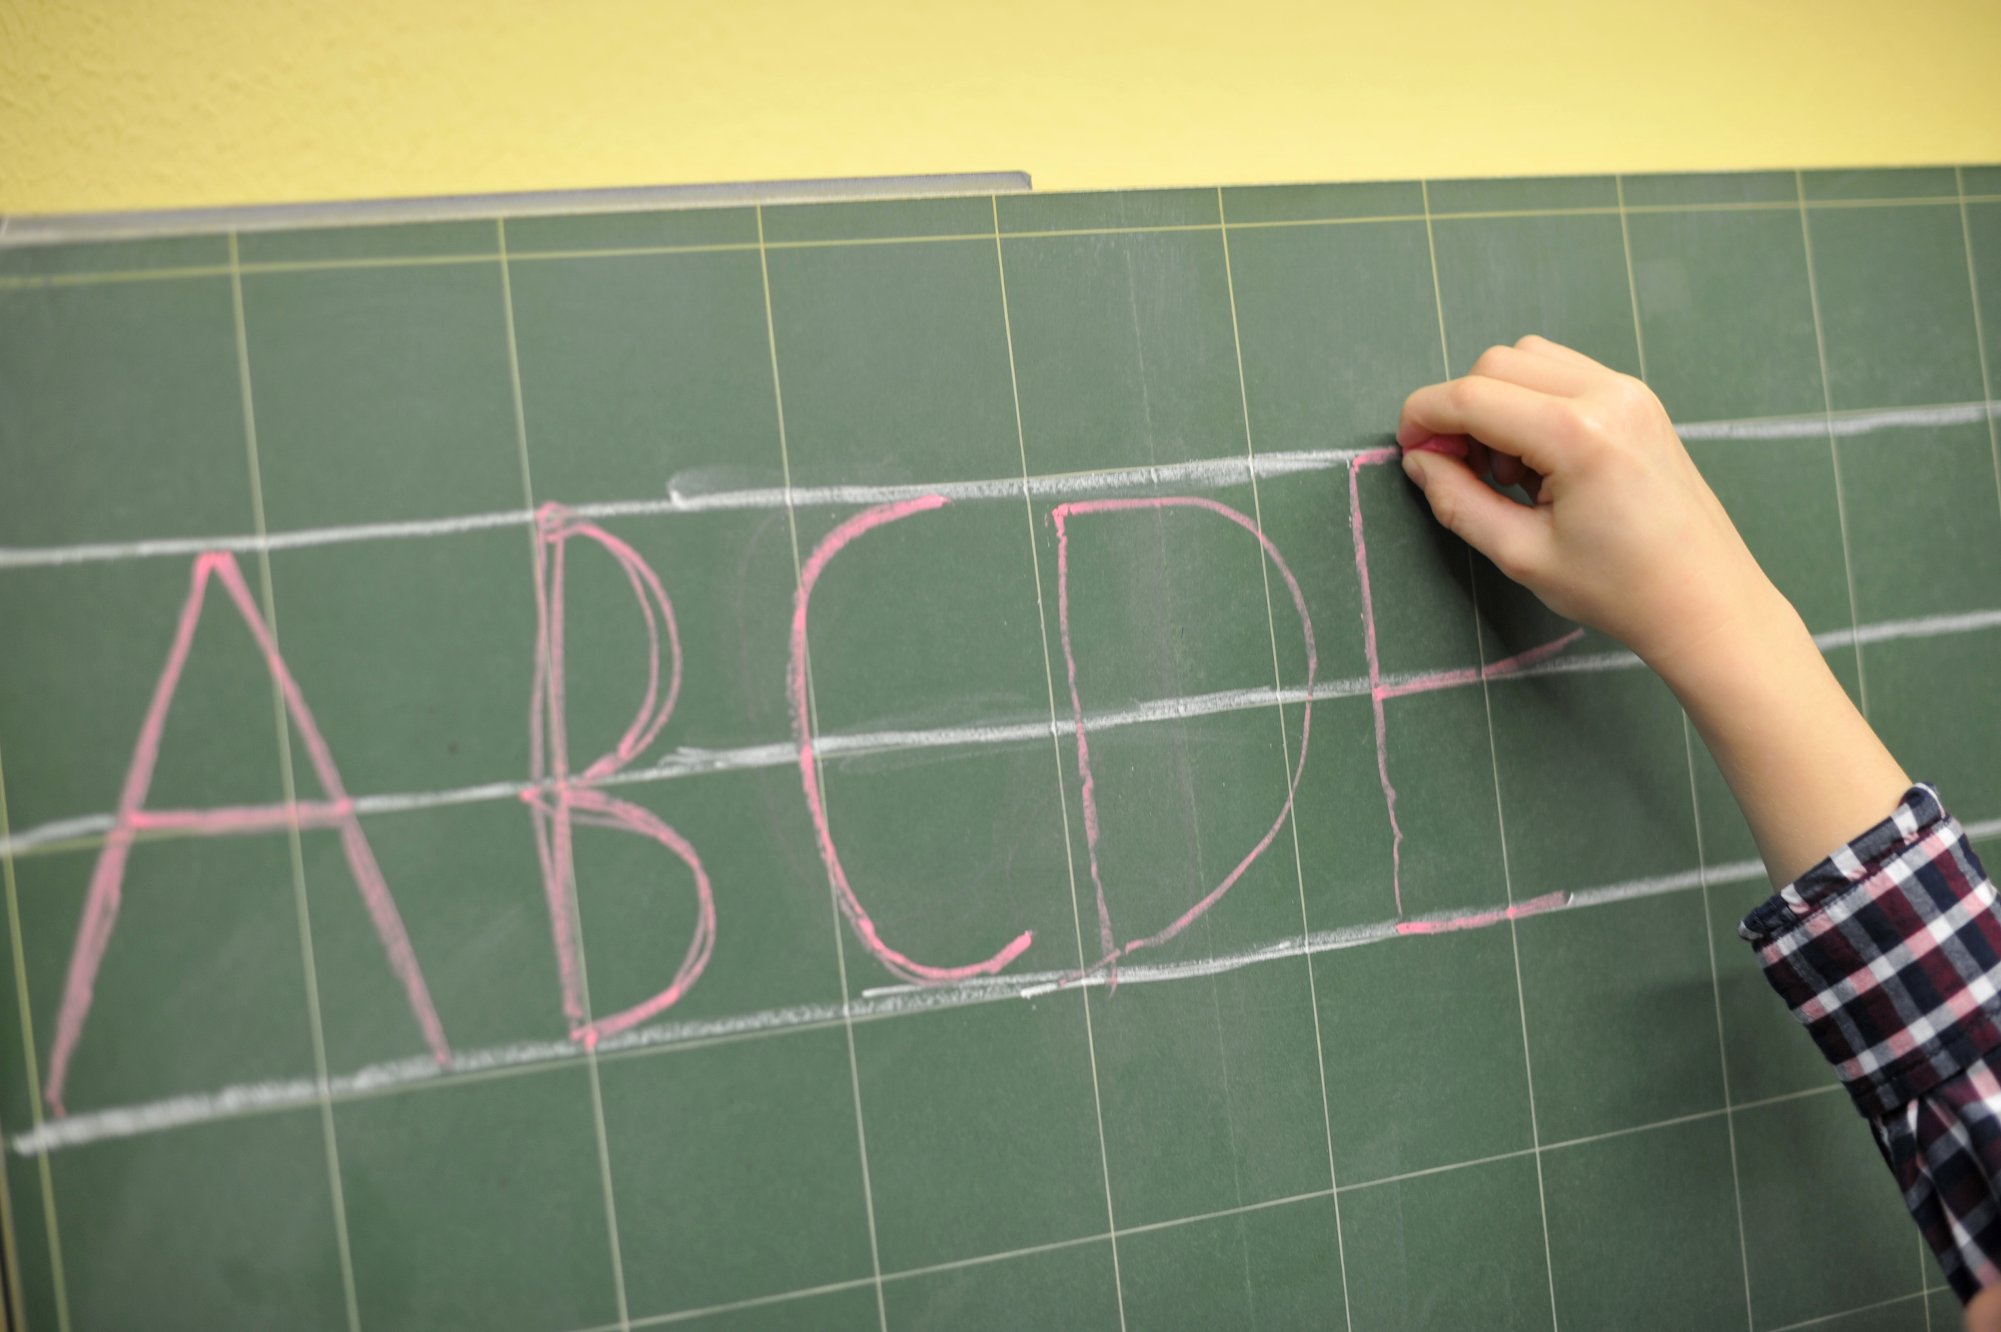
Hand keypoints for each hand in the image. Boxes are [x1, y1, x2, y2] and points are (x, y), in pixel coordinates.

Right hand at [1395, 334, 1777, 674]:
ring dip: (1496, 402)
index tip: (1408, 450)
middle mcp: (1607, 395)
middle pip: (1496, 364)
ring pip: (1528, 359)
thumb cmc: (1619, 590)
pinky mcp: (1638, 400)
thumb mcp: (1521, 555)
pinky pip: (1562, 374)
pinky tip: (1537, 459)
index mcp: (1577, 434)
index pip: (1472, 396)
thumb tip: (1420, 461)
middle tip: (1455, 468)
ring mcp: (1628, 391)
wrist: (1705, 600)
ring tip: (1504, 469)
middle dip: (1460, 409)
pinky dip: (1531, 402)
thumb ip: (1458, 501)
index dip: (1423, 418)